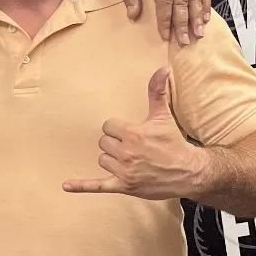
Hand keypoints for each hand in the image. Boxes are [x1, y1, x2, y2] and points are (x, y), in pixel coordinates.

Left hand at [63, 68, 203, 198]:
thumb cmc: (174, 143)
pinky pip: (98, 186)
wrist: (189, 172)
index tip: (130, 133)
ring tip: (129, 160)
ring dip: (111, 159)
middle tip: (132, 147)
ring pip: (102, 160)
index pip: (108, 126)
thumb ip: (157, 92)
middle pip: (103, 143)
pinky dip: (82, 186)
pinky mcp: (124, 186)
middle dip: (114, 143)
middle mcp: (126, 152)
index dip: (117, 129)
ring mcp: (124, 171)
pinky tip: (66, 185)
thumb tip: (162, 69)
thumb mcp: (164, 116)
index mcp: (133, 134)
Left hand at [113, 0, 209, 44]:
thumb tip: (133, 16)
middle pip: (182, 0)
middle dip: (184, 23)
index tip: (165, 35)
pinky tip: (206, 17)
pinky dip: (205, 3)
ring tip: (199, 33)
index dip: (166, 19)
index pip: (165, 0)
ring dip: (198, 16)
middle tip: (184, 41)